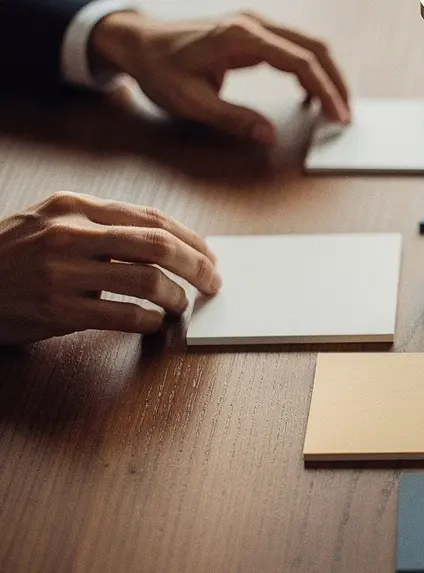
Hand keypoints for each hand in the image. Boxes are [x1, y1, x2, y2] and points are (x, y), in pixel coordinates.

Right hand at [0, 192, 220, 345]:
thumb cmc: (10, 255)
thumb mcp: (49, 222)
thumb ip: (100, 226)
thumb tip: (165, 244)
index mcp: (74, 206)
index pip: (151, 218)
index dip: (191, 239)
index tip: (210, 255)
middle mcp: (70, 233)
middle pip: (158, 245)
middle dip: (197, 265)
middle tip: (213, 283)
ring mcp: (62, 271)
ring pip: (147, 280)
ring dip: (176, 297)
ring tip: (180, 305)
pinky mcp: (57, 309)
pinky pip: (123, 315)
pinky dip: (148, 321)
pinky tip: (152, 323)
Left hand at [90, 10, 350, 146]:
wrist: (138, 42)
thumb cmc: (160, 69)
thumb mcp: (191, 101)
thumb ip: (232, 119)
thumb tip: (269, 136)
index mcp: (240, 37)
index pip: (299, 61)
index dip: (324, 90)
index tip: (338, 116)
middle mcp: (253, 23)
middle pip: (314, 46)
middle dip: (336, 81)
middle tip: (346, 115)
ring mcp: (256, 24)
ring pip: (309, 44)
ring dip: (327, 74)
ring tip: (336, 108)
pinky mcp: (255, 32)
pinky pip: (294, 47)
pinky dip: (311, 69)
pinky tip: (311, 95)